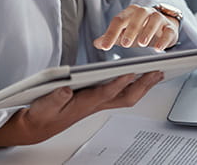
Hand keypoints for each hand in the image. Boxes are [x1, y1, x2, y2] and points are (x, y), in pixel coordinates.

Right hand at [0, 71, 163, 147]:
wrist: (38, 126)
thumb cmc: (41, 114)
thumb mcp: (43, 106)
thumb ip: (54, 98)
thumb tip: (66, 89)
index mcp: (83, 104)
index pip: (104, 93)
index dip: (118, 83)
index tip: (130, 72)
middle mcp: (95, 104)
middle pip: (125, 96)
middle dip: (143, 85)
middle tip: (158, 72)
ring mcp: (98, 103)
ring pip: (126, 96)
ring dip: (143, 86)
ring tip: (157, 73)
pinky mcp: (97, 100)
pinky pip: (121, 93)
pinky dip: (134, 85)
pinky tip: (140, 77)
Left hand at [93, 4, 179, 51]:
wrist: (162, 26)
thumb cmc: (141, 30)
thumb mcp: (125, 33)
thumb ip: (111, 37)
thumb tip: (97, 43)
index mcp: (130, 13)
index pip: (119, 20)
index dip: (111, 33)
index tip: (105, 46)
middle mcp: (145, 12)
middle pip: (137, 16)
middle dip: (130, 30)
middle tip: (124, 44)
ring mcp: (159, 18)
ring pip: (154, 20)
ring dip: (147, 31)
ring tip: (141, 44)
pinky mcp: (169, 27)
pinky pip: (168, 31)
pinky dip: (164, 39)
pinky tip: (158, 48)